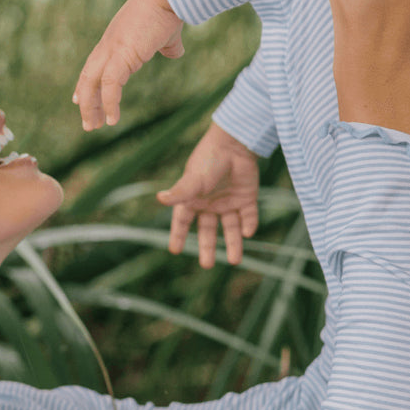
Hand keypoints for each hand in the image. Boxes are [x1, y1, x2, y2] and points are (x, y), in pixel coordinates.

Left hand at [74, 0, 183, 128]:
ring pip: (92, 83)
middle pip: (88, 77)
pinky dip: (109, 103)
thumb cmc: (168, 9)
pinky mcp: (121, 55)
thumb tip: (176, 53)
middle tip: (88, 123)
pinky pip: (109, 85)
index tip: (79, 100)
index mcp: (115, 40)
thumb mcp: (166, 34)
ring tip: (94, 127)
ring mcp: (112, 50)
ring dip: (91, 107)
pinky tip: (113, 119)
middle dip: (86, 101)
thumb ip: (168, 46)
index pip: (93, 65)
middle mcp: (108, 45)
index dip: (86, 84)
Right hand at [158, 122, 258, 264]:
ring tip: (235, 261)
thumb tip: (160, 199)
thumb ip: (180, 192)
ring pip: (230, 228)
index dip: (178, 235)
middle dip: (208, 247)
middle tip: (207, 265)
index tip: (174, 250)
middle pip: (207, 230)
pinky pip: (248, 215)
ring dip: (233, 243)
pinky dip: (249, 224)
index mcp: (193, 199)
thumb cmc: (209, 160)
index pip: (183, 221)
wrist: (235, 144)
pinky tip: (248, 232)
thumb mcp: (193, 179)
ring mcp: (228, 201)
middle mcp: (210, 203)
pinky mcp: (246, 197)